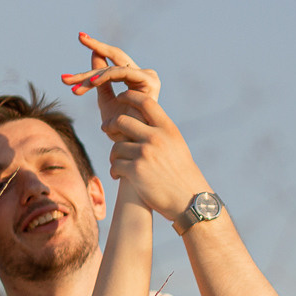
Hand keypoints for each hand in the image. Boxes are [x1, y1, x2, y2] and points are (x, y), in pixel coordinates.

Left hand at [61, 32, 207, 222]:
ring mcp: (145, 153)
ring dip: (114, 155)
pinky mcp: (135, 170)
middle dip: (111, 125)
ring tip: (118, 163)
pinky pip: (115, 165)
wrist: (189, 200)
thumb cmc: (182, 174)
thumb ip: (160, 131)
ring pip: (116, 146)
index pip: (145, 102)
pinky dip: (114, 170)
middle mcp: (156, 137)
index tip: (120, 97)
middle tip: (106, 128)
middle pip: (122, 120)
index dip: (129, 96)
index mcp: (168, 128)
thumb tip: (141, 118)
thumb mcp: (176, 145)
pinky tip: (119, 176)